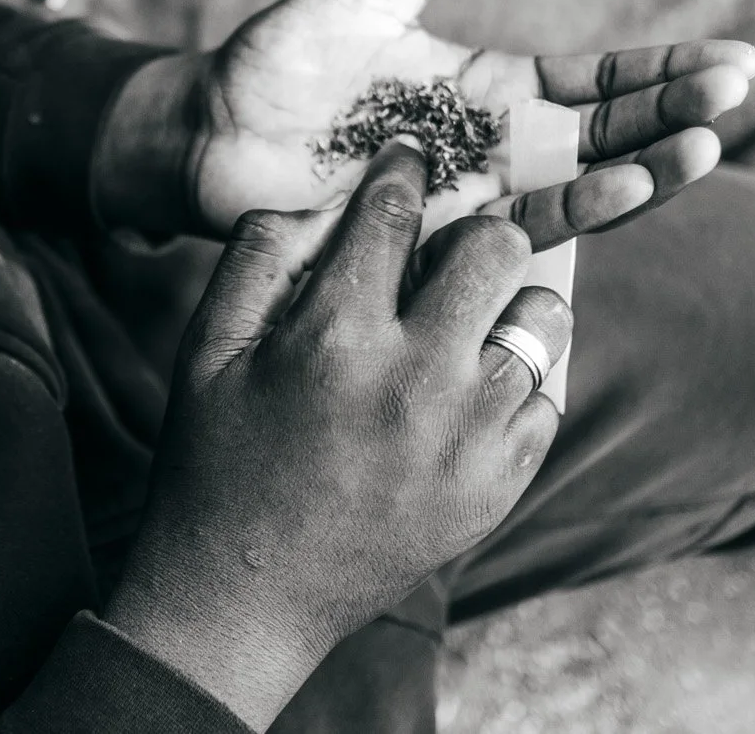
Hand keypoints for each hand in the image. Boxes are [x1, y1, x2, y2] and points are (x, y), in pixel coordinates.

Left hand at [96, 0, 754, 246]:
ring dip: (643, 168)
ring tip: (703, 146)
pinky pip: (517, 225)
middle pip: (605, 132)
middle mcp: (491, 147)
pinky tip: (625, 187)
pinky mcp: (434, 232)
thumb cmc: (279, 55)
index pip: (593, 80)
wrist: (207, 130)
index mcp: (486, 88)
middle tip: (739, 92)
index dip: (660, 72)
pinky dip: (575, 208)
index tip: (732, 62)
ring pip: (577, 186)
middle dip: (673, 113)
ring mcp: (468, 193)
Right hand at [102, 142, 569, 729]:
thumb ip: (255, 258)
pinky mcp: (499, 486)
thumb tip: (313, 196)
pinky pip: (547, 397)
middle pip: (498, 248)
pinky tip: (471, 382)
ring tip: (467, 318)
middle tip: (447, 244)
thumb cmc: (216, 460)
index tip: (411, 156)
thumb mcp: (206, 349)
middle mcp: (415, 379)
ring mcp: (468, 438)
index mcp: (336, 335)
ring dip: (507, 304)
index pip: (396, 212)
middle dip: (473, 229)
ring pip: (542, 320)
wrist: (246, 598)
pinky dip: (518, 377)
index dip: (405, 170)